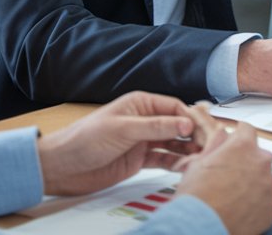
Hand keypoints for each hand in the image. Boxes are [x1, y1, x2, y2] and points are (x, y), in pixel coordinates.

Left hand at [36, 91, 211, 195]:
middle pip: (178, 125)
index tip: (204, 130)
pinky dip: (176, 162)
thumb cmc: (84, 139)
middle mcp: (144, 120)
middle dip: (194, 134)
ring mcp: (143, 140)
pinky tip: (185, 167)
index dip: (191, 118)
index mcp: (140, 104)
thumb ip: (155, 126)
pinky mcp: (140, 159)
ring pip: (174, 143)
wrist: (62, 166)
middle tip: (208, 145)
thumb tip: (185, 124)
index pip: (175, 107)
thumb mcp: (123, 129)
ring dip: (188, 150)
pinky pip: (164, 159)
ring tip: (202, 157)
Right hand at [174, 122, 271, 234]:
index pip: (247, 130)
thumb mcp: (198, 163)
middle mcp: (261, 163)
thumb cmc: (197, 199)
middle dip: (245, 162)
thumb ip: (215, 145)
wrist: (201, 228)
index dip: (238, 135)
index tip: (237, 138)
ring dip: (253, 183)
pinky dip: (256, 203)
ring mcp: (269, 186)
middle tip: (229, 175)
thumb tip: (221, 136)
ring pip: (264, 179)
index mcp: (243, 147)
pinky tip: (239, 208)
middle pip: (257, 156)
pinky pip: (266, 201)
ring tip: (232, 196)